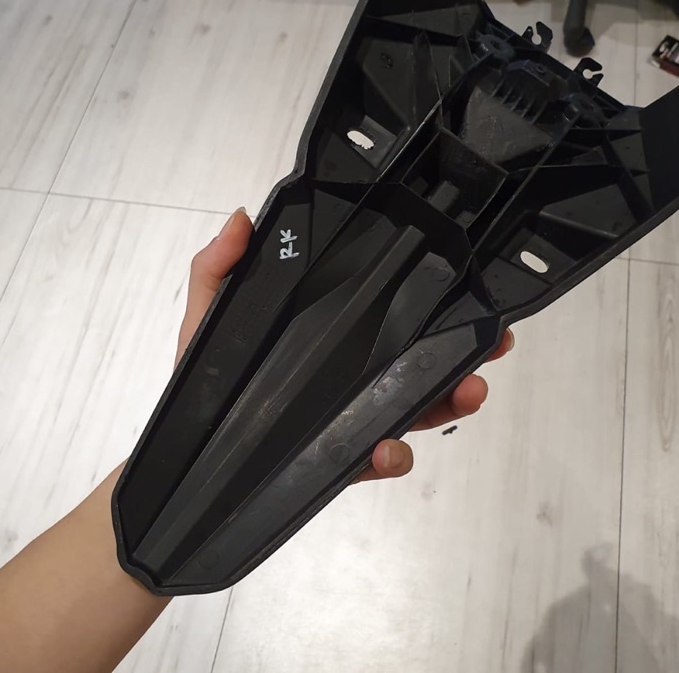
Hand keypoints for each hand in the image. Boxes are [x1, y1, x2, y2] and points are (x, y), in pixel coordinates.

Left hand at [177, 209, 513, 483]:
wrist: (185, 457)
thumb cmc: (203, 384)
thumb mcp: (207, 317)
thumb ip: (218, 269)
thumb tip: (242, 218)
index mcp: (331, 339)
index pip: (388, 314)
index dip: (430, 303)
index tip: (464, 285)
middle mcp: (351, 377)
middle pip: (422, 362)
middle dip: (465, 352)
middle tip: (494, 343)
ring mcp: (351, 420)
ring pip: (416, 409)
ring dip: (449, 401)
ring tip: (467, 391)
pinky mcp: (341, 461)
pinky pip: (378, 461)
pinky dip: (392, 458)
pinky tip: (388, 449)